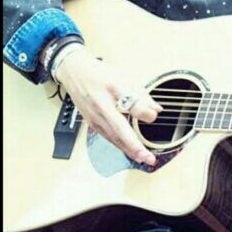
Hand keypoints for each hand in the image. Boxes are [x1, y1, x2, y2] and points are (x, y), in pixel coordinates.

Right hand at [54, 46, 162, 165]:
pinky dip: (120, 146)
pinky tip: (130, 151)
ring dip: (129, 150)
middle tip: (148, 157)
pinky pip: (108, 137)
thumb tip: (156, 109)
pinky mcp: (92, 123)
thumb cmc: (100, 74)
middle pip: (120, 130)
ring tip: (143, 159)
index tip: (154, 115)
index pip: (130, 104)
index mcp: (111, 91)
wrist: (75, 73)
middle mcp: (101, 107)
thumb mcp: (123, 78)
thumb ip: (141, 94)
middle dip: (135, 146)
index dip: (144, 112)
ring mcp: (95, 118)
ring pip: (113, 138)